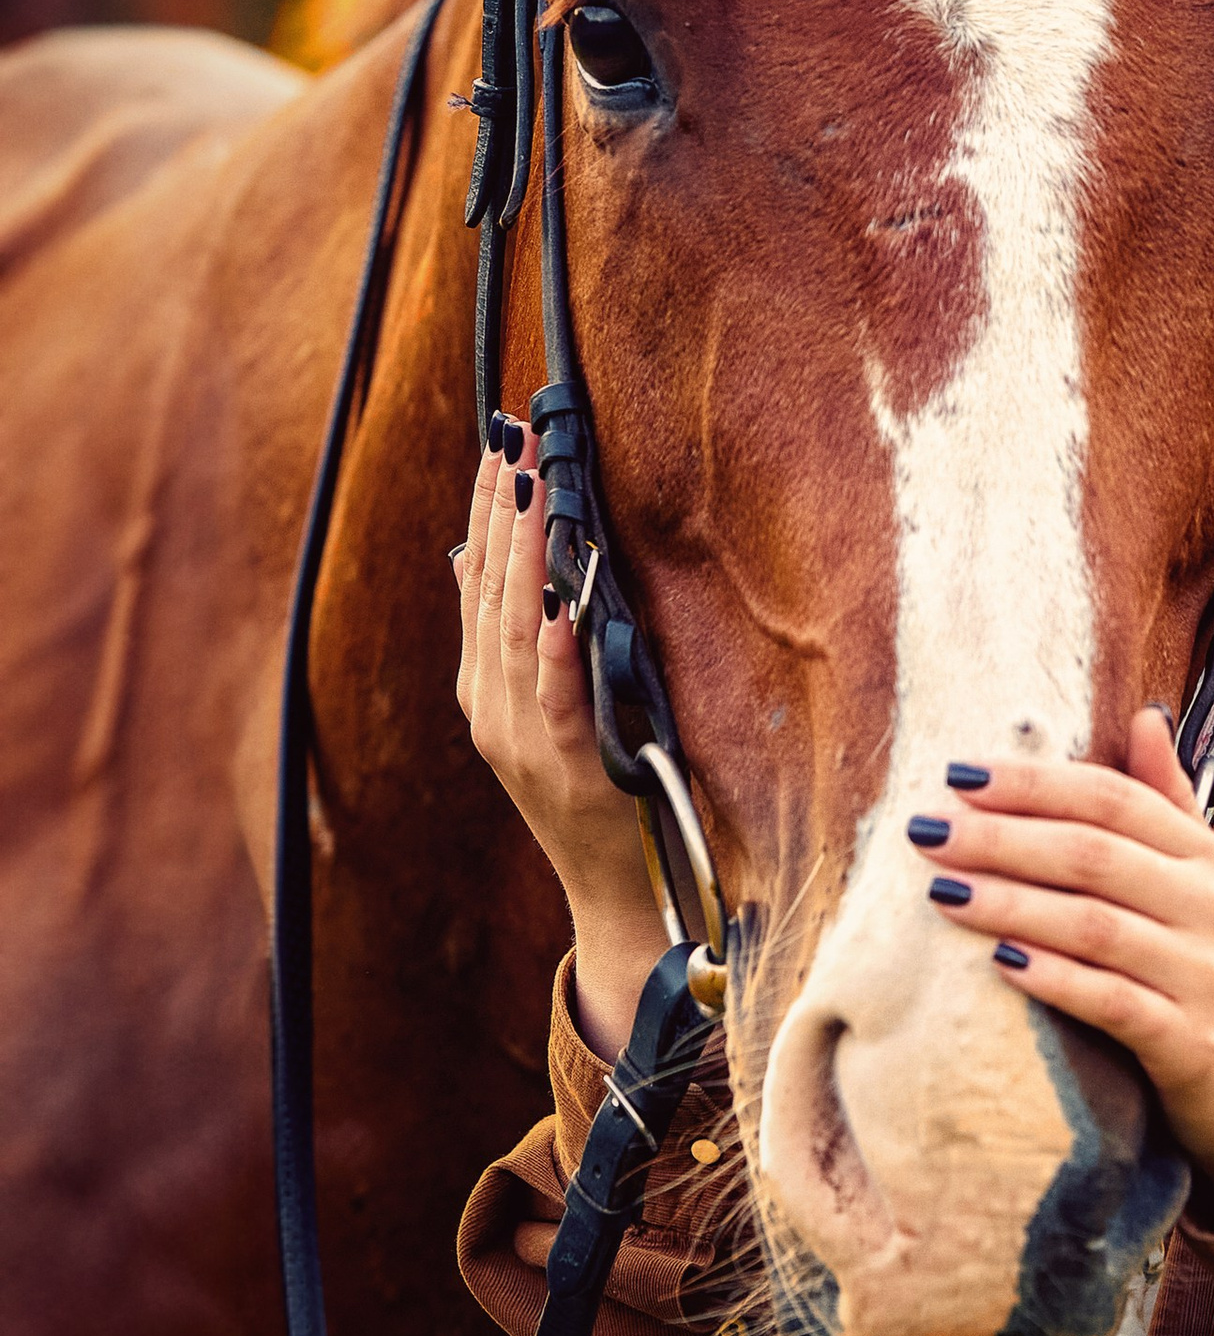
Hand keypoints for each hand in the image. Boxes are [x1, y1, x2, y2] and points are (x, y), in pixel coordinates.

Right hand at [454, 422, 663, 1055]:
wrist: (613, 889)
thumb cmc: (594, 791)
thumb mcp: (545, 706)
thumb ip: (513, 640)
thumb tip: (477, 557)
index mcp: (487, 690)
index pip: (479, 585)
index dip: (487, 515)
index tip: (500, 448)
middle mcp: (493, 709)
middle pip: (491, 596)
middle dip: (503, 518)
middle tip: (515, 446)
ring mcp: (524, 741)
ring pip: (517, 636)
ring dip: (525, 564)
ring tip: (532, 498)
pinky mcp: (569, 769)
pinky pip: (558, 702)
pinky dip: (556, 655)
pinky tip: (561, 610)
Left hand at [907, 710, 1213, 1228]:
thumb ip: (1171, 807)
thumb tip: (1143, 718)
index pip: (1116, 800)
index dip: (1035, 783)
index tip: (960, 774)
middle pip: (1095, 854)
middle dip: (1003, 836)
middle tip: (928, 829)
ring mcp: (1209, 975)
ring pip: (1094, 924)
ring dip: (1010, 902)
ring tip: (940, 889)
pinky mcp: (1193, 1043)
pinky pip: (1111, 1001)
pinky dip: (1052, 977)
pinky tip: (999, 962)